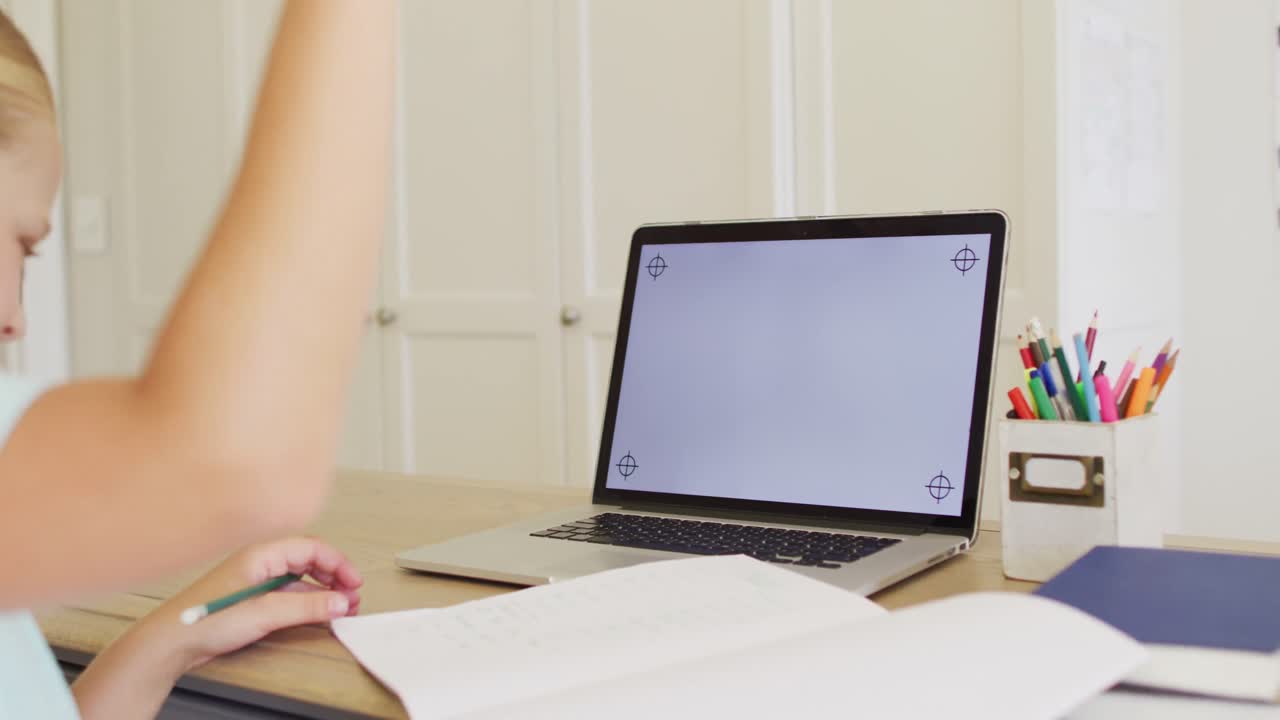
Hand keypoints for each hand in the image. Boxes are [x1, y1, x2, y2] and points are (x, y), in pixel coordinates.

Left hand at [141, 537, 362, 671]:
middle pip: (309, 560)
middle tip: (352, 595)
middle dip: (334, 576)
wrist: (169, 642)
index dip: (338, 563)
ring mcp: (257, 581)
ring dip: (324, 591)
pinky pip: (290, 594)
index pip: (312, 547)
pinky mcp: (253, 599)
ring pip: (301, 578)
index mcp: (261, 554)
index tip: (353, 583)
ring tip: (341, 606)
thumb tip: (341, 601)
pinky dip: (309, 602)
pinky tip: (317, 613)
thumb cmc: (203, 620)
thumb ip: (306, 607)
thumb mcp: (263, 613)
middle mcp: (260, 563)